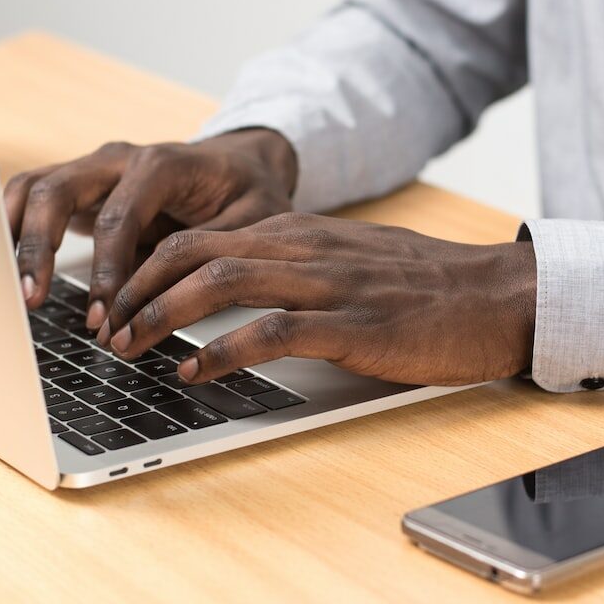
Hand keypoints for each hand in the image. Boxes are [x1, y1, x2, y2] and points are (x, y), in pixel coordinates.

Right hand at [3, 129, 297, 325]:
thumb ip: (211, 251)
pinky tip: (3, 269)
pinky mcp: (78, 186)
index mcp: (162, 164)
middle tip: (30, 300)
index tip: (103, 316)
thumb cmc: (248, 192)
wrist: (240, 163)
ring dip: (14, 237)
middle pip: (58, 191)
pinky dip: (11, 228)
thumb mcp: (251, 221)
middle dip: (39, 248)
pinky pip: (30, 198)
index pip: (118, 217)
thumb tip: (172, 297)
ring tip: (7, 290)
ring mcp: (92, 168)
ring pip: (32, 188)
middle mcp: (118, 159)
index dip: (106, 271)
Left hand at [99, 213, 537, 386]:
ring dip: (161, 314)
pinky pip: (273, 330)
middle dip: (136, 288)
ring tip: (129, 346)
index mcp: (303, 233)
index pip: (202, 235)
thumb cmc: (428, 287)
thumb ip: (298, 263)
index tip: (114, 301)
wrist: (499, 295)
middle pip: (195, 250)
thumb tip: (237, 283)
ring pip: (223, 280)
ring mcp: (330, 285)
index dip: (145, 266)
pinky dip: (222, 350)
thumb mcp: (352, 259)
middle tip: (104, 328)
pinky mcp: (355, 326)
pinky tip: (194, 371)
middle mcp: (307, 249)